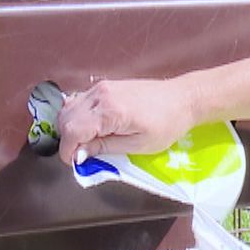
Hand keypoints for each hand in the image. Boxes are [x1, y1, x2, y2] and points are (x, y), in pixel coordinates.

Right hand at [54, 77, 197, 164]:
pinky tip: (90, 128)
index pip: (72, 130)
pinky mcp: (104, 86)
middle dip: (68, 140)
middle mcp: (100, 94)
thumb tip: (79, 154)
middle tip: (82, 155)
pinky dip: (77, 116)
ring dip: (71, 128)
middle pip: (66, 118)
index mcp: (109, 111)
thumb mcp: (138, 145)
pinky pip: (79, 101)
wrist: (182, 99)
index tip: (75, 163)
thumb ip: (105, 148)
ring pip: (69, 109)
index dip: (68, 150)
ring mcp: (101, 87)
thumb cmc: (167, 124)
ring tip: (87, 143)